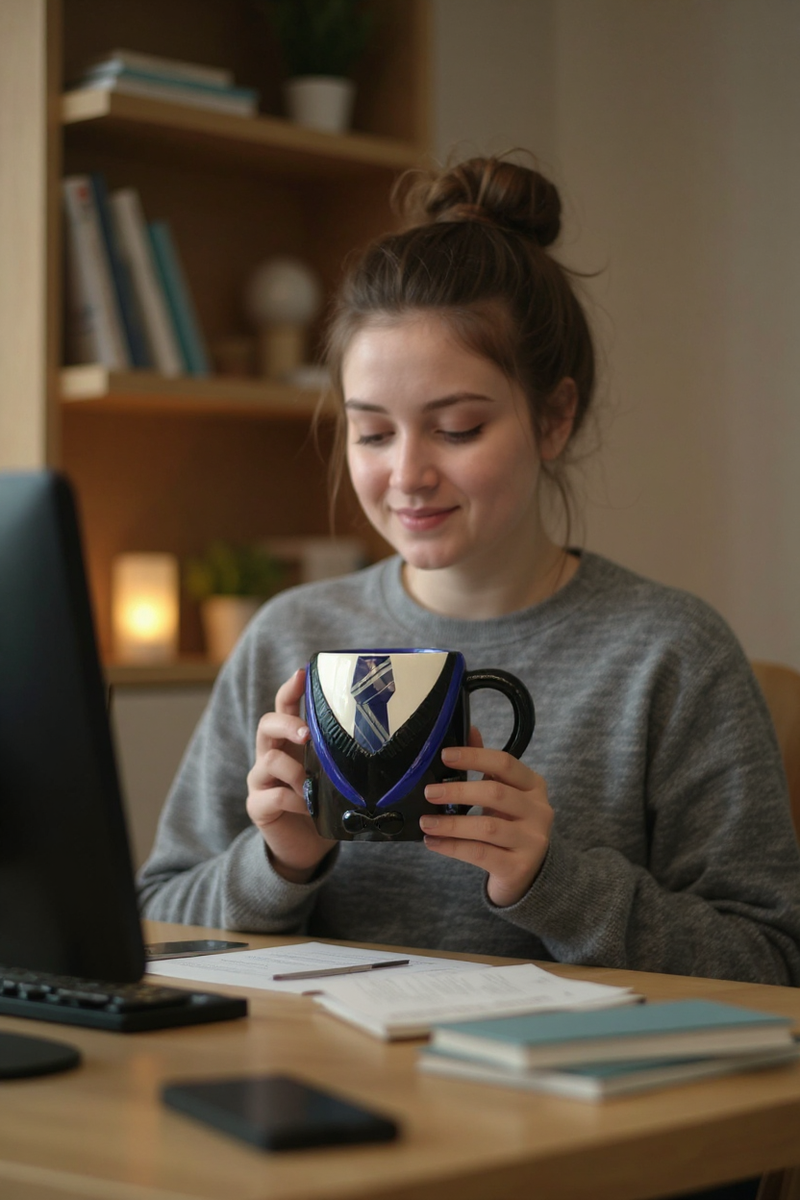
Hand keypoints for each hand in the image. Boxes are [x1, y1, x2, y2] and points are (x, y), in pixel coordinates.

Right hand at [246, 668, 335, 882]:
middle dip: (287, 723)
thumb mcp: (336, 776)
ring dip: (296, 771)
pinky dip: (295, 799)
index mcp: (289, 742)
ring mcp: (260, 780)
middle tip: (306, 732)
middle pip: (266, 724)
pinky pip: (273, 795)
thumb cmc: (325, 804)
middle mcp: (270, 755)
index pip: (284, 707)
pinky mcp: (257, 806)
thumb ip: (344, 757)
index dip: (291, 689)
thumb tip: (387, 737)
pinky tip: (310, 807)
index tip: (303, 673)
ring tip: (314, 785)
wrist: (306, 847)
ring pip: (268, 760)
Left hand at [419, 728, 552, 907]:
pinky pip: (480, 854)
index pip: (505, 763)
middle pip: (496, 793)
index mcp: (534, 786)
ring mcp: (532, 841)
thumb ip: (488, 766)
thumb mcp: (505, 794)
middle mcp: (539, 811)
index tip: (445, 756)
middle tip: (429, 792)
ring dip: (451, 824)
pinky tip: (433, 842)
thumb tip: (470, 729)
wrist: (529, 874)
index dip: (474, 756)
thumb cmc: (511, 826)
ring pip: (487, 827)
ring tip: (426, 822)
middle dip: (458, 791)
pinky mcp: (520, 867)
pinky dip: (452, 847)